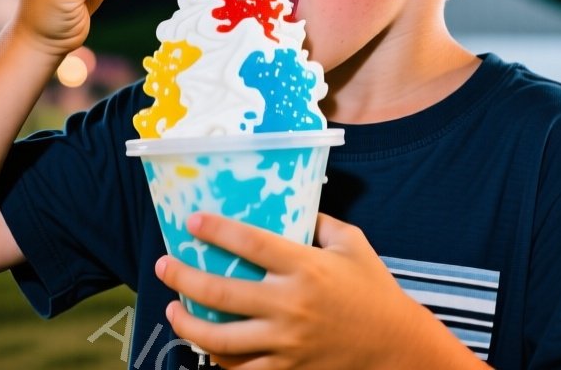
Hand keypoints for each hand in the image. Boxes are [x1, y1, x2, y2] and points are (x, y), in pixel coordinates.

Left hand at [157, 212, 473, 369]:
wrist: (398, 347)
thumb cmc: (374, 291)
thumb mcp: (353, 245)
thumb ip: (321, 222)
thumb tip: (293, 206)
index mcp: (306, 268)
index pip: (251, 243)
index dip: (217, 230)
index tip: (192, 221)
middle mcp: (291, 306)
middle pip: (222, 293)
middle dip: (184, 278)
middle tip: (162, 266)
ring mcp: (288, 344)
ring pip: (222, 340)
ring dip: (189, 325)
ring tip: (174, 312)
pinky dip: (218, 360)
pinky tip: (206, 346)